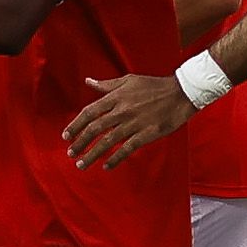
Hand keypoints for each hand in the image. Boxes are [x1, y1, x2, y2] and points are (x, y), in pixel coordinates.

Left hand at [62, 70, 195, 168]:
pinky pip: (127, 149)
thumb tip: (88, 81)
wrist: (181, 93)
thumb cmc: (154, 86)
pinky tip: (106, 166)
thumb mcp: (128, 80)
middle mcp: (122, 110)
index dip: (75, 125)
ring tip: (81, 164)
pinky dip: (115, 158)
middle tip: (70, 153)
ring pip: (107, 141)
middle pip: (95, 129)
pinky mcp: (147, 134)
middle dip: (80, 143)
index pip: (89, 112)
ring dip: (92, 154)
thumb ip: (107, 85)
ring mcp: (134, 123)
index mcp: (116, 97)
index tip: (66, 136)